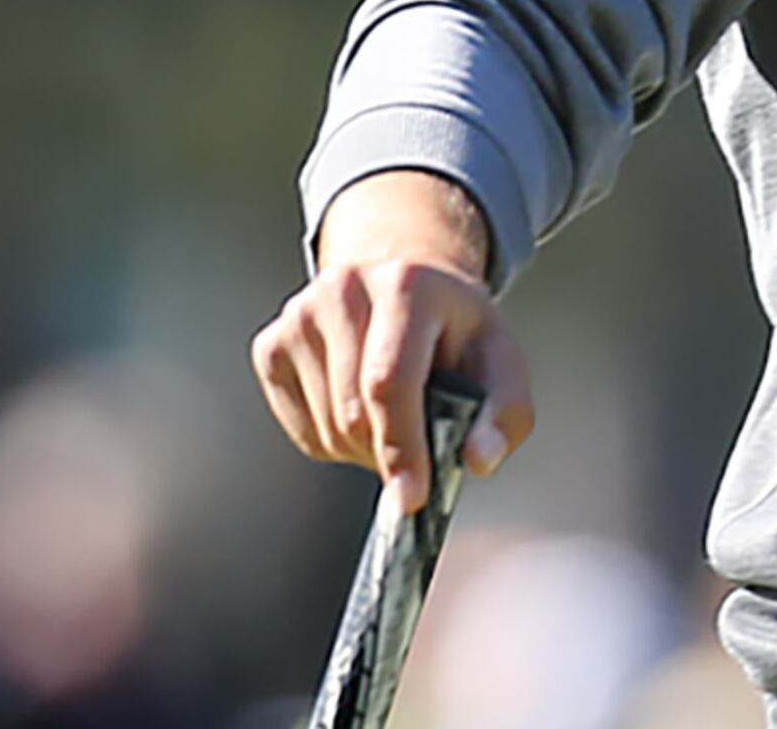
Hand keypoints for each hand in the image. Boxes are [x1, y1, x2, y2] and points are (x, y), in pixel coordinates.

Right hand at [251, 170, 536, 512]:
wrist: (404, 279)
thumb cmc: (454, 328)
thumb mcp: (500, 359)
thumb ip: (506, 413)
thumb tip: (479, 460)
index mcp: (406, 285)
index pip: (389, 381)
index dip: (402, 446)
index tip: (412, 498)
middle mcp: (343, 289)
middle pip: (354, 414)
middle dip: (389, 452)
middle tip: (421, 443)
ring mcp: (299, 315)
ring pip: (327, 428)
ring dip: (364, 449)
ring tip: (393, 416)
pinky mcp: (270, 346)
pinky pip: (301, 431)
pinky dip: (335, 440)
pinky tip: (358, 407)